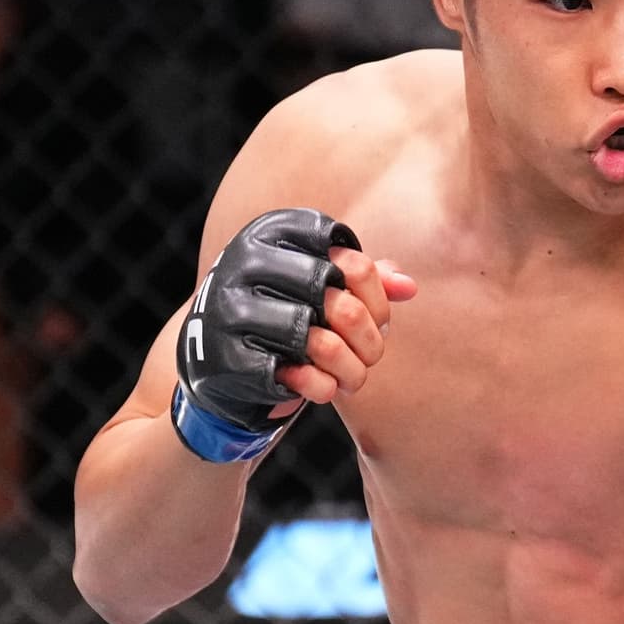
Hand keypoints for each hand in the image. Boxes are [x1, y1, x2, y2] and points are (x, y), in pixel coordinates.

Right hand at [172, 209, 417, 461]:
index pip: (351, 260)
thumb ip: (364, 279)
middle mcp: (245, 263)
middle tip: (374, 355)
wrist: (214, 359)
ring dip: (352, 368)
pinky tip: (326, 389)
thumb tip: (409, 288)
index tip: (376, 315)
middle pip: (342, 302)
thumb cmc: (282, 313)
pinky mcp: (225, 357)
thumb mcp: (319, 287)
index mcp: (271, 234)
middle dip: (370, 337)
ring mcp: (230, 310)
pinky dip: (322, 387)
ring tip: (356, 377)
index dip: (376, 295)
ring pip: (322, 342)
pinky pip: (296, 375)